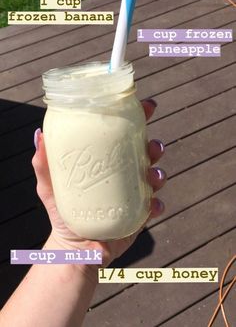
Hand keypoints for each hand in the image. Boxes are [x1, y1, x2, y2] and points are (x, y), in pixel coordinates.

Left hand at [32, 99, 165, 271]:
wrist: (73, 249)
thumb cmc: (61, 213)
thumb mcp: (50, 187)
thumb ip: (44, 164)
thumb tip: (40, 135)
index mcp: (106, 161)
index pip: (124, 134)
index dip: (138, 118)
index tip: (147, 107)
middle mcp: (123, 174)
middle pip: (145, 152)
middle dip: (154, 145)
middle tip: (152, 145)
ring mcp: (133, 194)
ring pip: (155, 176)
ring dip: (159, 173)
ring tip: (153, 176)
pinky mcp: (139, 215)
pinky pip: (154, 206)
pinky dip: (157, 204)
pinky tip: (153, 205)